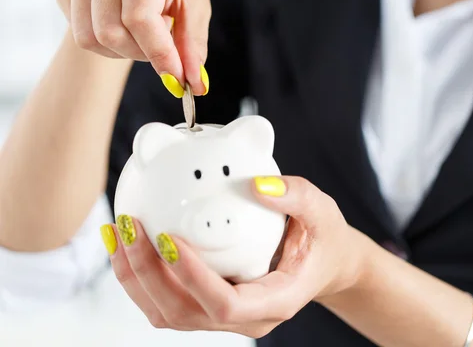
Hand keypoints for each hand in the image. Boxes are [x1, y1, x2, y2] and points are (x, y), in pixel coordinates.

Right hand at [52, 0, 209, 95]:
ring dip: (122, 50)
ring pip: (89, 37)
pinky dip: (104, 41)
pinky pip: (77, 31)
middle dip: (140, 54)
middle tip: (160, 46)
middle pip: (110, 32)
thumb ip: (193, 42)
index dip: (158, 53)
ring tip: (142, 32)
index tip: (175, 77)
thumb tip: (194, 82)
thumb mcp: (194, 0)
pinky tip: (122, 23)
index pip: (140, 17)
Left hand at [102, 176, 363, 337]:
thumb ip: (295, 196)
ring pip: (166, 313)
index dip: (191, 278)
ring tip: (118, 233)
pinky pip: (165, 302)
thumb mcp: (322, 210)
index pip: (224, 304)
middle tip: (131, 227)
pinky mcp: (208, 307)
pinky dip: (140, 277)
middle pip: (184, 313)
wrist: (324, 262)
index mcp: (276, 300)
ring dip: (135, 278)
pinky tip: (126, 243)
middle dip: (148, 274)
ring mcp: (225, 318)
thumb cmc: (323, 237)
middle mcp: (247, 318)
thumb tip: (256, 184)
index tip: (168, 238)